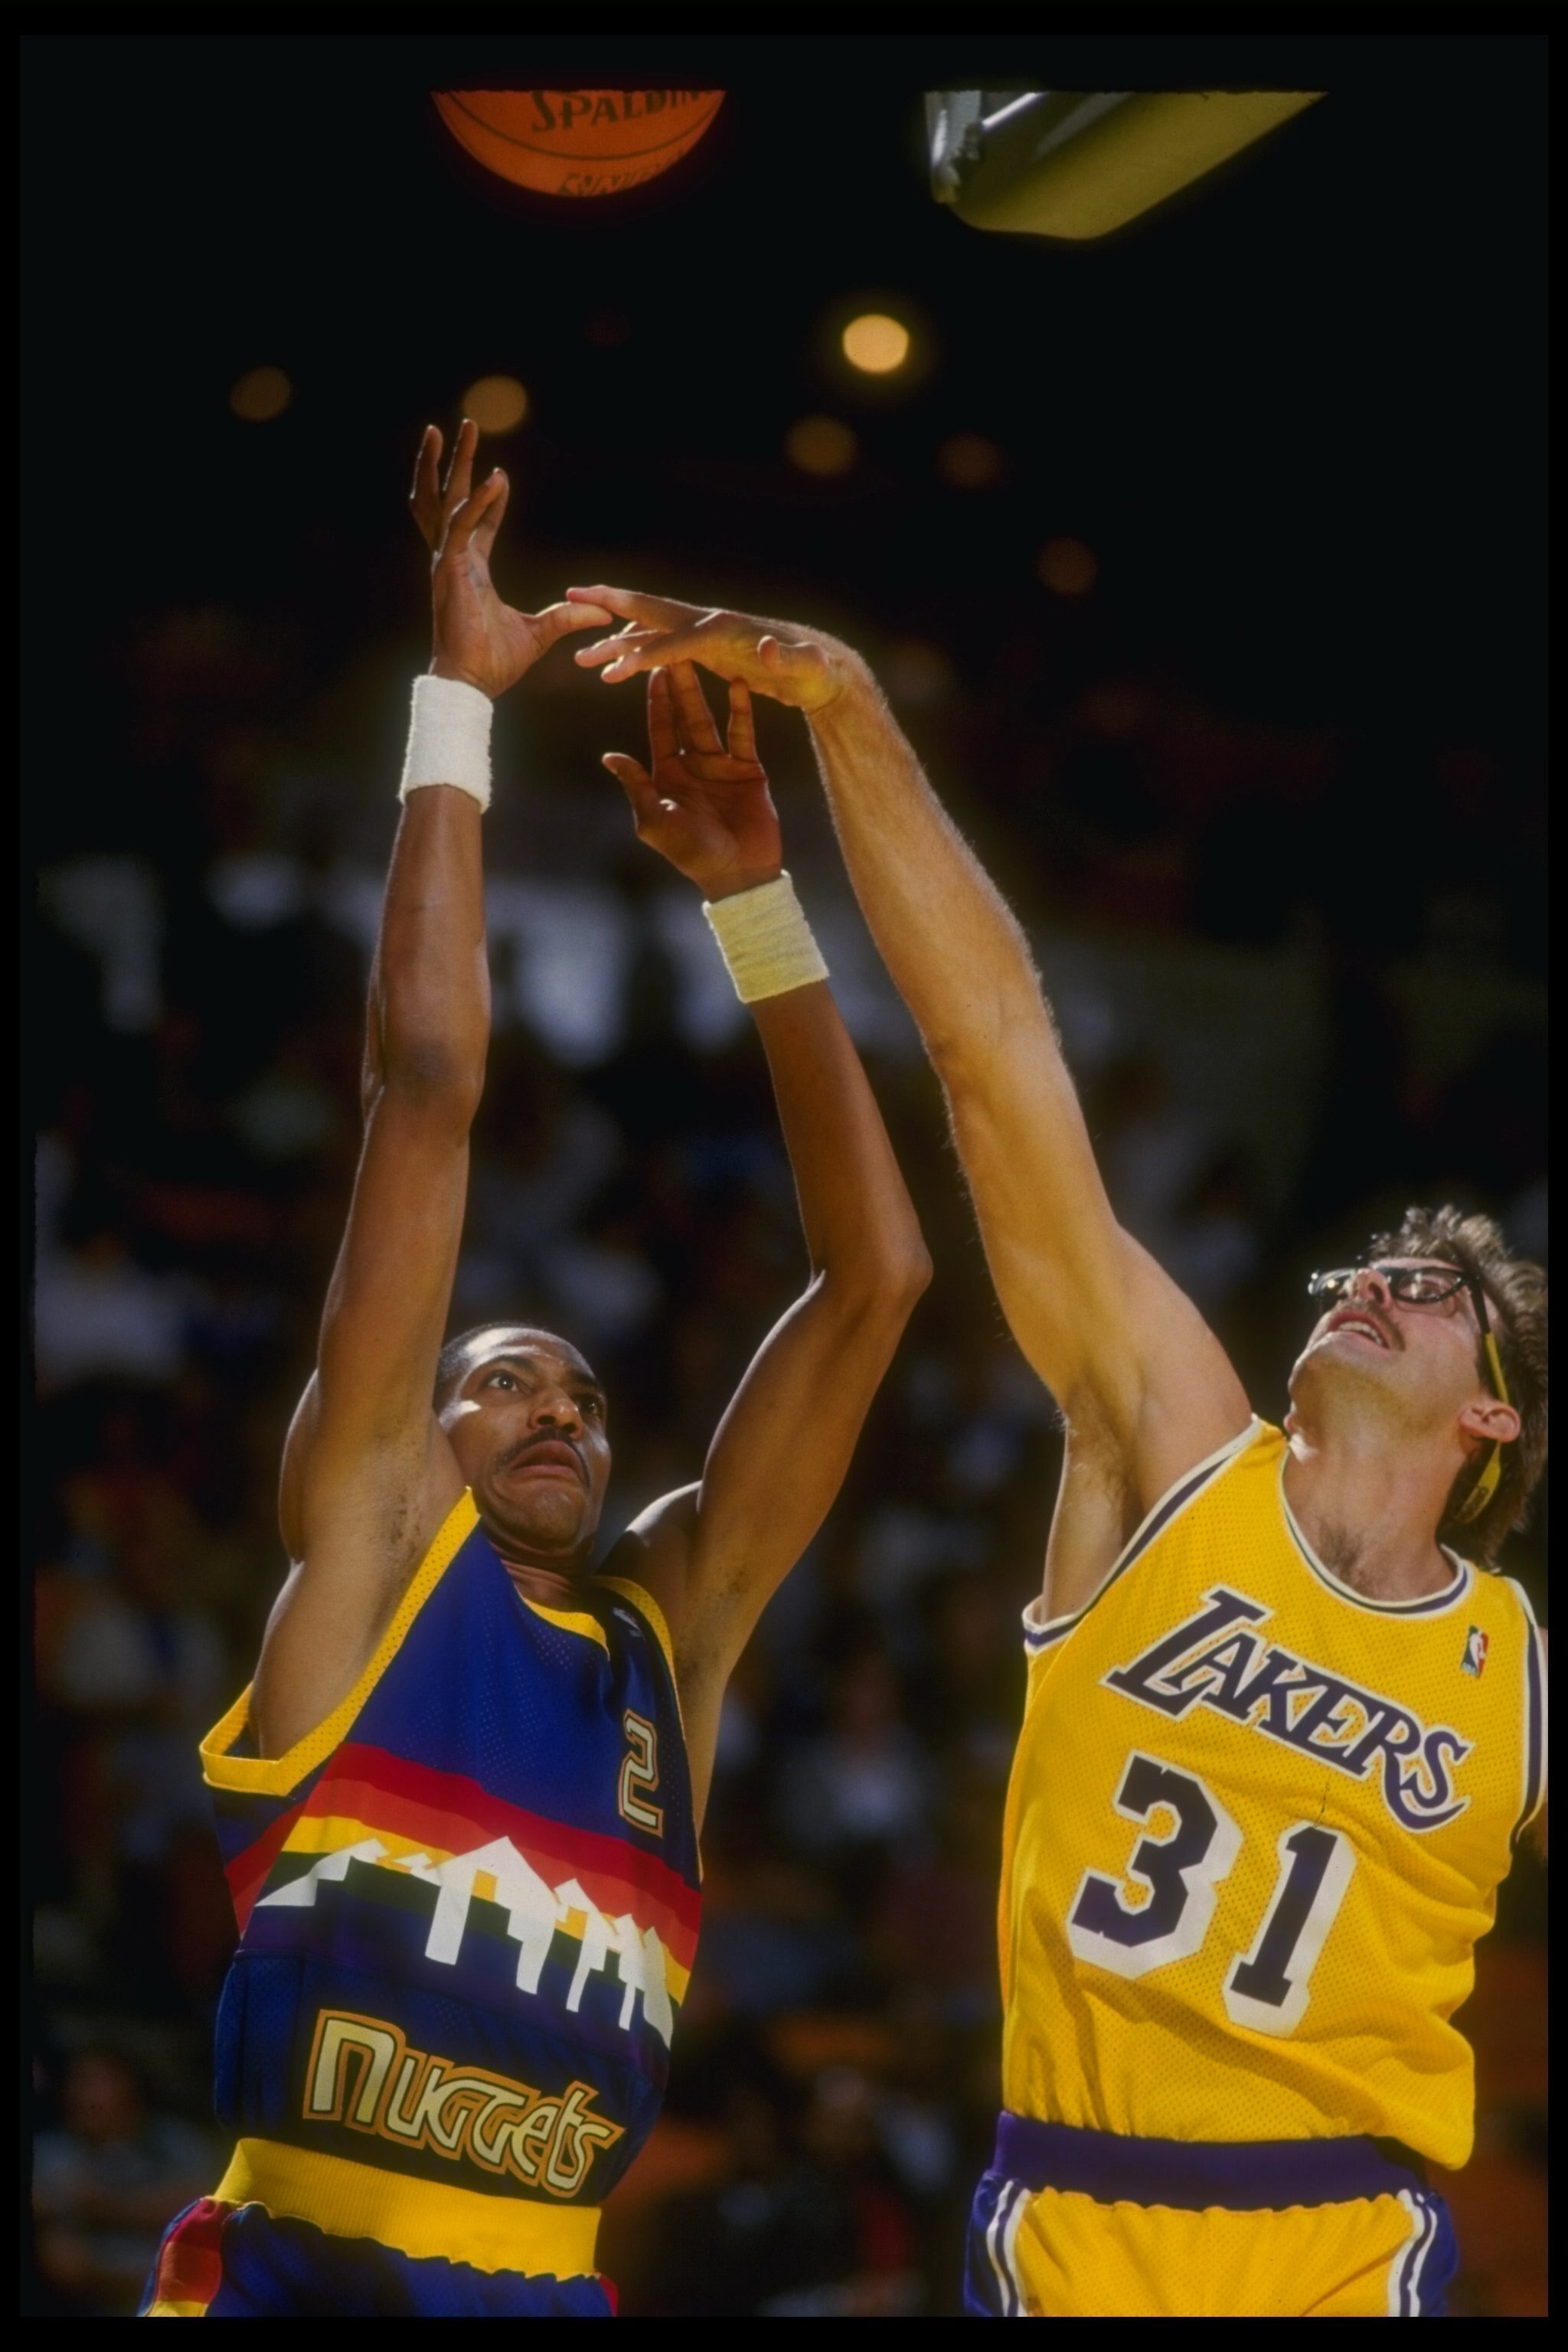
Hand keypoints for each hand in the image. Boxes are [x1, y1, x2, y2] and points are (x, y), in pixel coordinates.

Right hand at [410, 422, 608, 698]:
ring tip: (453, 430)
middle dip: (454, 462)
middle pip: (449, 498)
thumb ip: (569, 617)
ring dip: (450, 465)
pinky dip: (477, 502)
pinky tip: (494, 479)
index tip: (501, 475)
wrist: (473, 685)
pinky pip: (461, 527)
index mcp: (470, 570)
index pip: (477, 521)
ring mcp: (448, 562)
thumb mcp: (542, 633)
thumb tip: (603, 611)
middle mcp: (454, 559)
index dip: (488, 498)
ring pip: (443, 501)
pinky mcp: (450, 572)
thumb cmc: (495, 663)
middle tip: (462, 426)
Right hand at [567, 584, 861, 713]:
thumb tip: (769, 647)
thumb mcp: (807, 666)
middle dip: (611, 605)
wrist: (820, 668)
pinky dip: (635, 656)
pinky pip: (661, 649)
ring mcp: (703, 634)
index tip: (615, 669)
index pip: (677, 641)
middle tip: (572, 596)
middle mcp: (708, 623)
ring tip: (580, 659)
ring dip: (615, 644)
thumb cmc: (814, 670)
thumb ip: (790, 657)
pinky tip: (614, 667)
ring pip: (650, 635)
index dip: (647, 655)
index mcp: (725, 629)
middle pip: (651, 614)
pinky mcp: (704, 648)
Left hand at [603, 664, 781, 899]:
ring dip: (704, 691)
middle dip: (678, 685)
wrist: (738, 873)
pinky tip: (739, 684)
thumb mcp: (656, 822)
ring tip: (702, 657)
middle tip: (674, 649)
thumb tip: (610, 757)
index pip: (659, 729)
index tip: (650, 668)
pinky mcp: (747, 768)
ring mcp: (720, 765)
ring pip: (710, 719)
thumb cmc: (692, 854)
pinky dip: (741, 710)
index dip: (655, 700)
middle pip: (683, 716)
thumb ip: (638, 787)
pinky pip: (743, 734)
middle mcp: (692, 764)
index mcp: (667, 774)